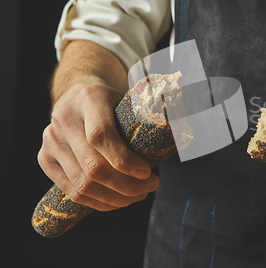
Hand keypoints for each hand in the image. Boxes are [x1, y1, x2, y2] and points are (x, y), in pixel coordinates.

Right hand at [38, 79, 159, 210]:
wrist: (77, 94)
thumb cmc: (112, 102)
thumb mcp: (131, 99)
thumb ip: (153, 114)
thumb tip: (189, 135)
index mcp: (90, 98)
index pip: (102, 136)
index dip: (126, 161)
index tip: (149, 173)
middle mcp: (64, 118)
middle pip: (93, 166)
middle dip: (127, 186)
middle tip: (150, 188)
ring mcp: (51, 140)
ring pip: (82, 184)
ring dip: (115, 198)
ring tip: (138, 196)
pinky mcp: (44, 158)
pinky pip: (70, 192)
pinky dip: (98, 203)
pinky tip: (118, 202)